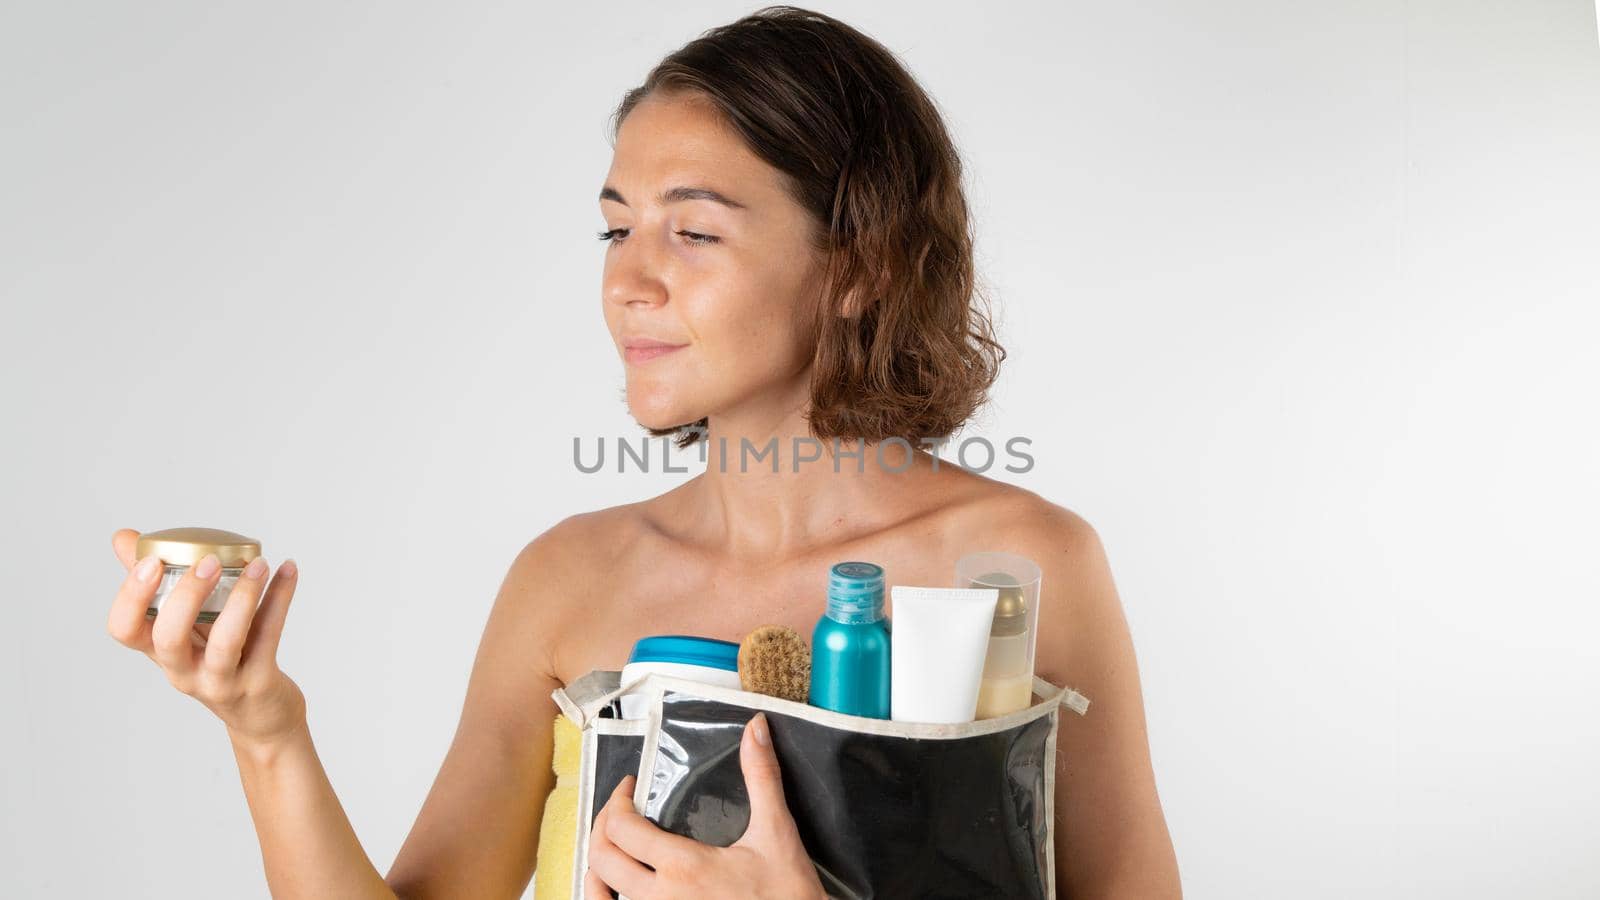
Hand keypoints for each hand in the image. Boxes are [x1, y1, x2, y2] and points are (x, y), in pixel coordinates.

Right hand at [105, 528, 306, 747]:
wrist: (260, 717)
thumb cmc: (217, 662)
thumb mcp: (184, 630)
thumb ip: (160, 585)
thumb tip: (125, 538)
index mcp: (160, 652)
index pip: (124, 630)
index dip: (131, 596)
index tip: (151, 561)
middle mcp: (184, 670)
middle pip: (170, 638)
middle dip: (187, 595)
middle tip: (209, 560)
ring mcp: (222, 680)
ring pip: (226, 642)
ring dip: (243, 597)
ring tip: (258, 564)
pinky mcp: (260, 681)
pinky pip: (270, 635)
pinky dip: (280, 598)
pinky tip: (288, 569)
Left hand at [585, 712, 825, 899]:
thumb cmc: (788, 893)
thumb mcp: (776, 831)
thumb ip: (761, 777)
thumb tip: (756, 730)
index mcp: (684, 867)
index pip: (622, 829)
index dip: (617, 800)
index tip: (631, 787)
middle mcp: (663, 898)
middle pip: (602, 859)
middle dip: (602, 826)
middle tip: (620, 809)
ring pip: (601, 894)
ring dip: (598, 865)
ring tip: (611, 845)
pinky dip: (606, 896)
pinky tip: (615, 885)